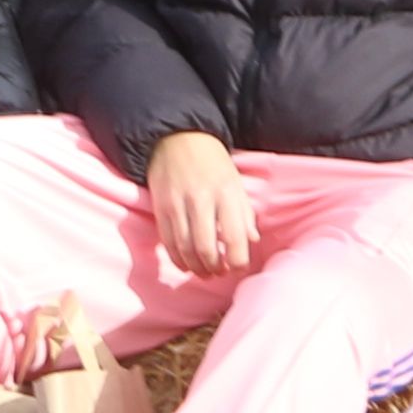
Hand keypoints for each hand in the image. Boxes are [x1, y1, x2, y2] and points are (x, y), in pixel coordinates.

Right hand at [146, 132, 257, 283]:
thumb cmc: (213, 162)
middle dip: (215, 268)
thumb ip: (244, 212)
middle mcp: (202, 200)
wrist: (177, 138)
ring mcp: (178, 205)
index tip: (240, 268)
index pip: (234, 237)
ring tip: (206, 272)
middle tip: (221, 273)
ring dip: (196, 268)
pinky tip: (187, 264)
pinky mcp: (160, 208)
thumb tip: (252, 240)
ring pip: (184, 249)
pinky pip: (168, 242)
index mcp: (227, 193)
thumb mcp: (236, 182)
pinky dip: (178, 259)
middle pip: (206, 248)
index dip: (238, 260)